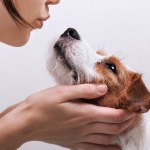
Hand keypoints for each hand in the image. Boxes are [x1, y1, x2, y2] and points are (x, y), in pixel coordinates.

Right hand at [0, 84, 134, 149]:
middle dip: (127, 122)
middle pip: (114, 127)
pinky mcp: (73, 142)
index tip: (133, 107)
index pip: (113, 115)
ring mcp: (79, 137)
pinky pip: (95, 149)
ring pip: (108, 138)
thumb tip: (103, 89)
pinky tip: (113, 148)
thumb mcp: (62, 92)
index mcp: (83, 114)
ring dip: (121, 133)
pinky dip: (107, 149)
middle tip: (135, 115)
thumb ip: (84, 90)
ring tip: (128, 127)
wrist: (26, 122)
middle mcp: (84, 127)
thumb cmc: (42, 105)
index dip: (126, 112)